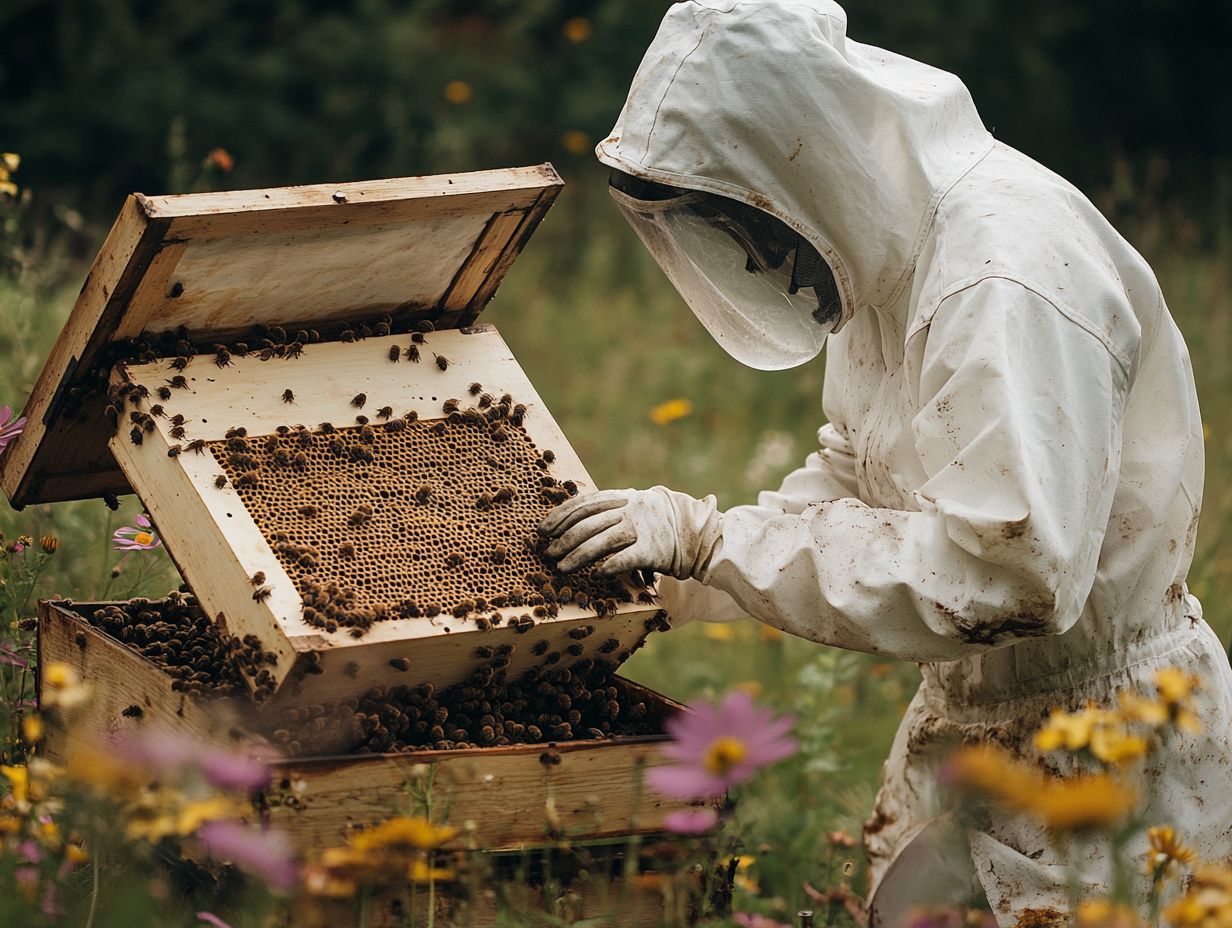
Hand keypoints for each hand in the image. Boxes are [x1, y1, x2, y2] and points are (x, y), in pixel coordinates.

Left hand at [538, 486, 720, 577]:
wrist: (699, 531)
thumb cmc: (661, 523)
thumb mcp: (636, 506)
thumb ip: (611, 510)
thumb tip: (574, 519)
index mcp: (623, 496)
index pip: (584, 503)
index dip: (560, 516)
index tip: (543, 530)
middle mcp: (630, 509)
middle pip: (588, 523)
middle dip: (564, 539)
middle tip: (548, 553)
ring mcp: (642, 529)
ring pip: (602, 541)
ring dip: (578, 555)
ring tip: (562, 568)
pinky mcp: (654, 550)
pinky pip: (627, 558)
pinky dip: (609, 565)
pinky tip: (596, 574)